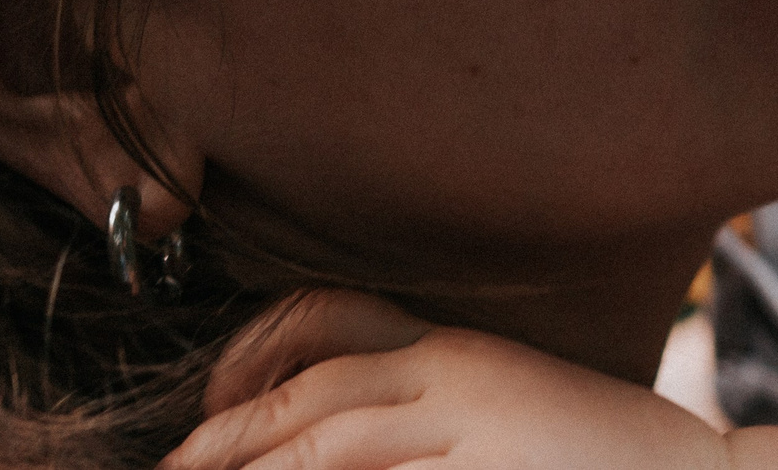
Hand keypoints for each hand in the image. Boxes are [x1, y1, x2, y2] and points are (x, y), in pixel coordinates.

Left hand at [167, 290, 777, 469]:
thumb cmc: (605, 459)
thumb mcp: (507, 411)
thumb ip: (434, 411)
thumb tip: (347, 444)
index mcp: (456, 350)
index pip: (327, 321)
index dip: (252, 359)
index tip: (209, 413)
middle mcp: (456, 374)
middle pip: (311, 388)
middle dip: (226, 436)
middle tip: (172, 469)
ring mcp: (472, 427)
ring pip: (329, 438)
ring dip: (255, 464)